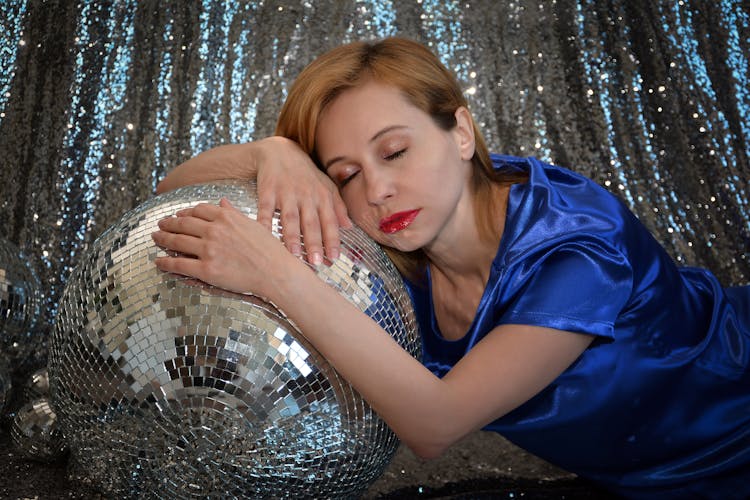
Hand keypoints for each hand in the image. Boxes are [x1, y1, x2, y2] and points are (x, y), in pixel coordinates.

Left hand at [151, 198, 304, 298]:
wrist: (276, 272)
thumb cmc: (270, 250)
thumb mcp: (253, 224)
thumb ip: (234, 213)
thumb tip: (222, 202)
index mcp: (226, 217)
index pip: (198, 210)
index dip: (185, 212)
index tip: (178, 215)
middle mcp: (214, 230)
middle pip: (183, 224)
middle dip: (168, 223)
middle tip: (160, 225)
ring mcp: (209, 250)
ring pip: (177, 242)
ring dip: (162, 239)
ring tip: (155, 238)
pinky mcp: (206, 269)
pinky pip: (178, 264)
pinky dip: (165, 262)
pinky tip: (158, 261)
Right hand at [156, 137, 351, 264]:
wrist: (278, 151)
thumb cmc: (305, 174)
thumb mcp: (326, 186)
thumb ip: (338, 207)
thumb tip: (349, 228)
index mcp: (322, 196)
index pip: (329, 221)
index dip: (332, 240)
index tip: (334, 258)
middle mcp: (306, 195)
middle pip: (311, 223)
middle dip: (314, 243)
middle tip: (316, 263)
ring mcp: (286, 193)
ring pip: (290, 218)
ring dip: (292, 237)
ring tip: (294, 255)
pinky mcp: (267, 191)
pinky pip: (266, 209)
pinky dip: (264, 223)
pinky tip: (264, 236)